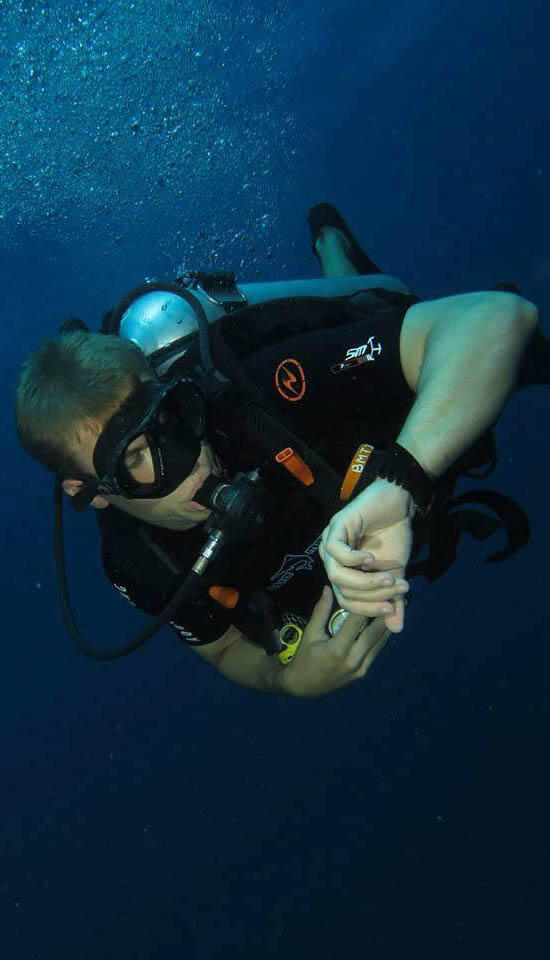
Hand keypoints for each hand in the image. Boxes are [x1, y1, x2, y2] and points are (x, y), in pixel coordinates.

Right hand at [282, 586, 391, 698]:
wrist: (304, 687)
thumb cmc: (304, 658)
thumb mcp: (310, 634)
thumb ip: (321, 611)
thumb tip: (328, 588)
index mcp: (338, 649)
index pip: (357, 621)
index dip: (368, 605)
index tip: (377, 590)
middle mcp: (353, 659)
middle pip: (375, 632)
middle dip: (384, 614)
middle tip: (393, 597)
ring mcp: (360, 668)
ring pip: (379, 643)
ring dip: (387, 625)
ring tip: (395, 608)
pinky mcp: (363, 672)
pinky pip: (375, 651)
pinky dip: (381, 638)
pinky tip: (385, 625)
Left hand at [319, 478, 413, 632]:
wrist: (399, 503)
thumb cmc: (394, 535)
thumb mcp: (396, 574)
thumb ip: (393, 600)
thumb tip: (397, 629)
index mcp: (343, 572)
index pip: (347, 602)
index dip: (368, 609)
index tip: (391, 609)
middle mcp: (332, 560)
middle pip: (342, 592)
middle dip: (371, 596)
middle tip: (396, 592)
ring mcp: (330, 543)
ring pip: (336, 576)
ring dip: (365, 582)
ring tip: (389, 578)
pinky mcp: (335, 527)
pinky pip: (336, 552)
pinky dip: (353, 559)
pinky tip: (371, 558)